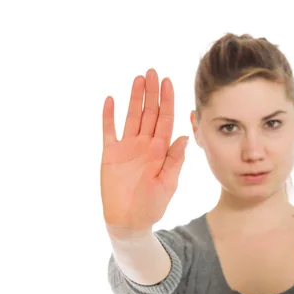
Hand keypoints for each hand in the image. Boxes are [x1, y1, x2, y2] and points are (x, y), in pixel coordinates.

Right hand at [101, 68, 187, 233]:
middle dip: (152, 92)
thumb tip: (184, 136)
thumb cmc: (152, 205)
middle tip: (152, 71)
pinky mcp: (110, 154)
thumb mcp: (168, 183)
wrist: (129, 221)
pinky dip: (109, 115)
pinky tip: (110, 99)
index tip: (168, 82)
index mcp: (160, 150)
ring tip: (138, 78)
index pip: (165, 119)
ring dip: (134, 98)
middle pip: (149, 113)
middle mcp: (144, 144)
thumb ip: (174, 160)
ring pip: (131, 116)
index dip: (167, 100)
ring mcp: (127, 147)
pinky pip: (109, 131)